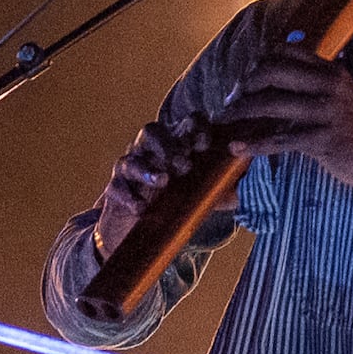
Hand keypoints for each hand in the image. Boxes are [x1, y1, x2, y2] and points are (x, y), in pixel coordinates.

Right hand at [92, 114, 215, 261]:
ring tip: (162, 181)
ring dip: (147, 169)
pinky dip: (129, 197)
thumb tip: (238, 193)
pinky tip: (141, 208)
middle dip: (167, 145)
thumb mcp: (198, 194)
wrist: (136, 229)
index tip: (204, 143)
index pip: (185, 124)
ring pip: (130, 159)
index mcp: (173, 144)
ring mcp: (128, 169)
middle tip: (183, 165)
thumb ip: (217, 190)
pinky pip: (116, 188)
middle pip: (151, 132)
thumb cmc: (172, 202)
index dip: (195, 127)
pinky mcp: (114, 190)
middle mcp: (148, 151)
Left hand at [218, 52, 352, 221]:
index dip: (260, 61)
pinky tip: (239, 148)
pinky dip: (255, 144)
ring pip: (272, 104)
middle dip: (246, 84)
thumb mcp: (345, 96)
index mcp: (331, 71)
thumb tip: (281, 81)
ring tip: (226, 120)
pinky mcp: (322, 140)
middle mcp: (328, 85)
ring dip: (243, 112)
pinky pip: (280, 139)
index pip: (287, 51)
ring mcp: (326, 112)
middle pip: (273, 71)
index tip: (245, 77)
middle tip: (231, 98)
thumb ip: (317, 85)